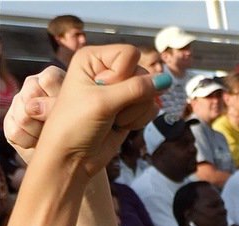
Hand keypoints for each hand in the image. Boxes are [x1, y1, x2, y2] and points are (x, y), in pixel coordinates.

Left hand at [5, 45, 161, 174]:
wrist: (72, 158)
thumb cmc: (75, 125)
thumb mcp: (104, 102)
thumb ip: (136, 89)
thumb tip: (167, 80)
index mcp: (93, 58)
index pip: (129, 54)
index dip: (123, 75)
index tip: (103, 91)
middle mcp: (107, 70)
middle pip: (142, 74)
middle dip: (130, 97)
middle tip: (109, 110)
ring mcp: (119, 91)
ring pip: (149, 93)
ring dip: (134, 112)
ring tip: (114, 120)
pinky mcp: (129, 109)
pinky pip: (149, 108)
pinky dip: (139, 120)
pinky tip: (121, 126)